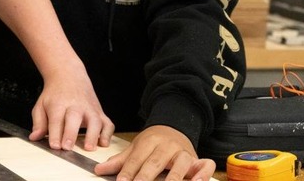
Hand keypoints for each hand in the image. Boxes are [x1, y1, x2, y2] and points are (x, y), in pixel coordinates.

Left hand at [28, 67, 113, 150]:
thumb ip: (38, 123)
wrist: (69, 76)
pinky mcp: (100, 112)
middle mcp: (75, 105)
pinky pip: (108, 123)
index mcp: (59, 104)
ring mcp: (89, 108)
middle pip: (74, 118)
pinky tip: (103, 143)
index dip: (55, 134)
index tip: (54, 146)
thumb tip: (34, 138)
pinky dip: (108, 134)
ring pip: (94, 120)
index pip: (56, 120)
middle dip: (70, 133)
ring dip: (92, 135)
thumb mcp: (41, 105)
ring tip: (88, 148)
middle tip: (67, 147)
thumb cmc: (54, 95)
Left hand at [95, 125, 215, 180]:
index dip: (128, 171)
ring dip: (173, 178)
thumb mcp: (136, 148)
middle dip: (146, 177)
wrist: (174, 128)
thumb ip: (120, 161)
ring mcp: (184, 151)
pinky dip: (202, 174)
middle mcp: (167, 145)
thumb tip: (99, 170)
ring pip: (180, 164)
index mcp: (149, 141)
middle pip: (155, 162)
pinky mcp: (198, 158)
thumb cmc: (153, 142)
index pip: (137, 158)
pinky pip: (204, 166)